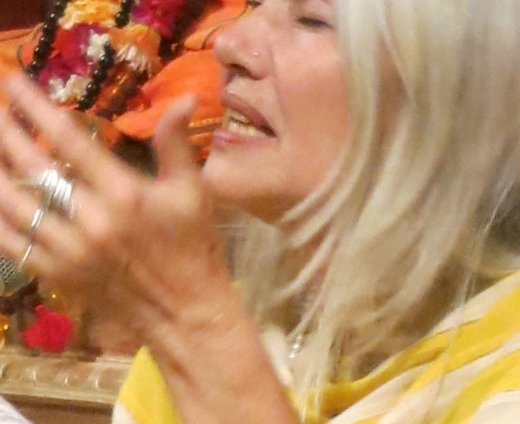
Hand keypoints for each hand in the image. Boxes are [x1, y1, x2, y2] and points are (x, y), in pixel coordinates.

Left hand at [0, 74, 298, 423]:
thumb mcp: (193, 192)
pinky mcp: (58, 276)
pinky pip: (12, 243)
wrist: (184, 311)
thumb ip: (176, 143)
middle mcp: (89, 219)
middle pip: (31, 168)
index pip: (67, 140)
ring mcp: (68, 251)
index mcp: (123, 193)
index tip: (12, 81)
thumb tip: (186, 95)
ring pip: (12, 205)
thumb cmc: (195, 247)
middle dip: (4, 132)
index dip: (34, 107)